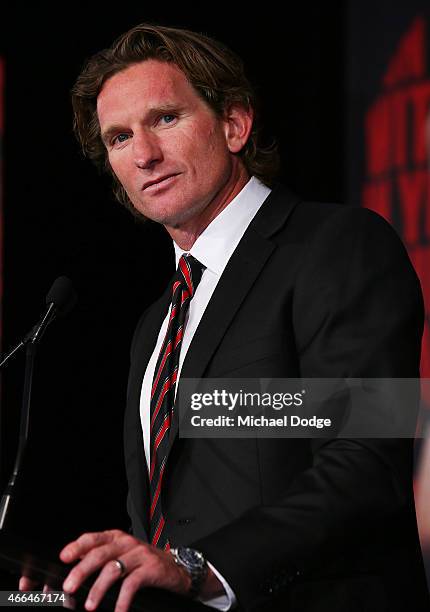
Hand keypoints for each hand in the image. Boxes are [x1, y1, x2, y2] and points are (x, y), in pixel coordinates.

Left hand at [59, 529, 221, 611]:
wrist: (177, 568)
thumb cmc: (144, 563)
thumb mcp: (122, 555)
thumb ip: (102, 559)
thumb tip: (74, 569)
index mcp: (116, 537)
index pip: (93, 538)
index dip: (77, 547)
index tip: (63, 558)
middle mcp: (126, 543)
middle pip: (99, 554)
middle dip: (82, 571)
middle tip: (69, 587)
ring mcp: (139, 554)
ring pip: (113, 569)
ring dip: (98, 589)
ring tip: (90, 605)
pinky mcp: (151, 568)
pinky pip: (132, 584)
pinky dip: (122, 600)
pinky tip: (118, 611)